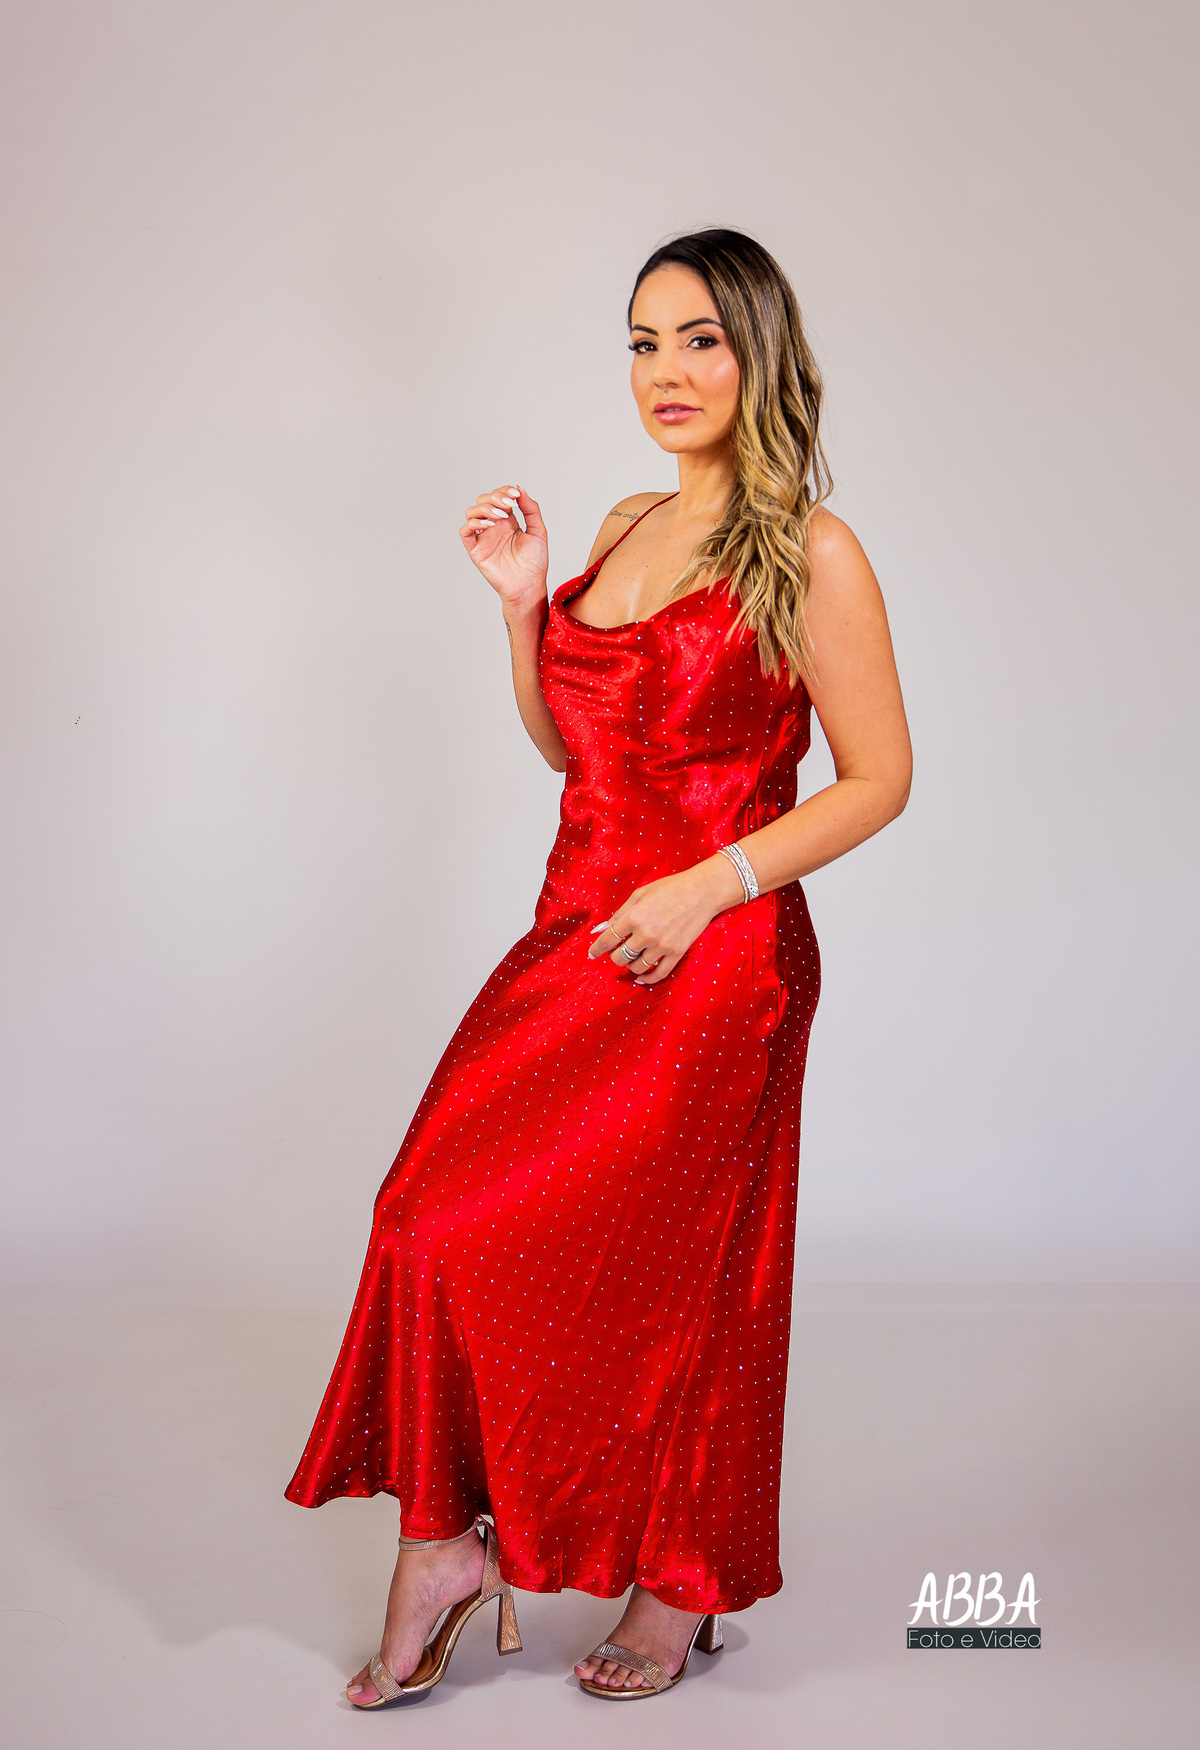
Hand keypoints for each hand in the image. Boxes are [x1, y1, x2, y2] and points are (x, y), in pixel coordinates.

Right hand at [459, 484, 548, 612]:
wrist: (529, 585)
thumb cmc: (535, 563)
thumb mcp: (538, 531)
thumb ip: (531, 509)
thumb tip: (520, 488)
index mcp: (508, 521)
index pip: (498, 497)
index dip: (504, 491)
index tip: (515, 494)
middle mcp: (494, 527)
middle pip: (483, 501)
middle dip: (495, 497)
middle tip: (509, 504)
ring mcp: (484, 538)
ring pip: (472, 512)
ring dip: (485, 508)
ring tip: (502, 515)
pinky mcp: (476, 550)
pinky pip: (465, 532)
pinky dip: (474, 523)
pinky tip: (490, 525)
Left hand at [586, 856, 745, 985]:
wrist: (703, 891)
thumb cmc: (670, 888)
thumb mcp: (640, 894)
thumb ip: (619, 913)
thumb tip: (599, 929)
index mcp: (634, 917)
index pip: (607, 940)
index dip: (596, 949)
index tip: (591, 954)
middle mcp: (646, 934)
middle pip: (619, 958)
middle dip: (614, 956)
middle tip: (618, 950)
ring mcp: (662, 945)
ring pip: (636, 968)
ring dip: (630, 966)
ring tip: (632, 957)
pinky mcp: (676, 953)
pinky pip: (658, 974)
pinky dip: (647, 979)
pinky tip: (641, 979)